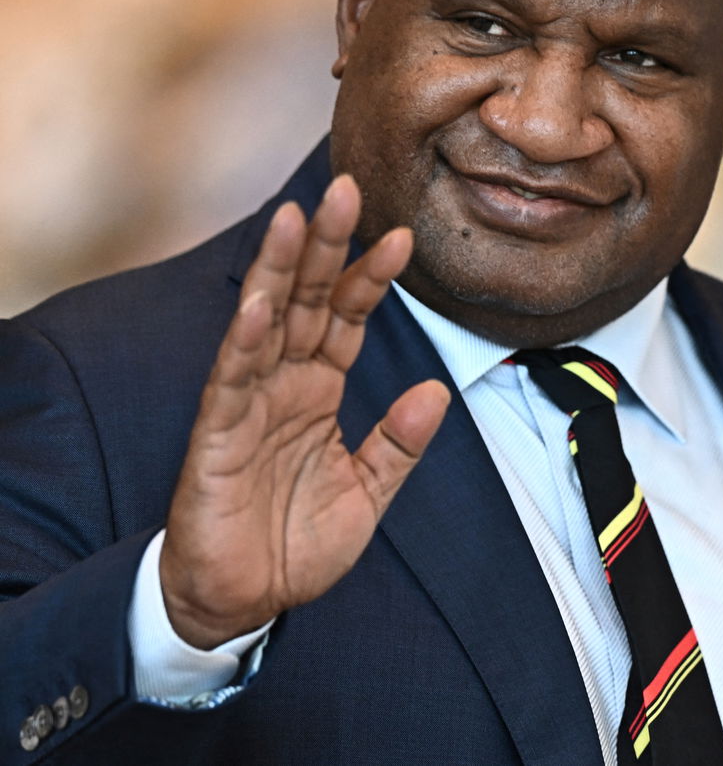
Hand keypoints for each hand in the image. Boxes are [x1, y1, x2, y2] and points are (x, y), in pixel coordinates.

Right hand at [160, 174, 449, 648]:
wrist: (242, 602)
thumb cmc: (295, 545)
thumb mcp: (368, 492)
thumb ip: (400, 443)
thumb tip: (437, 392)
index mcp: (319, 389)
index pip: (347, 317)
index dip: (371, 277)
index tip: (405, 235)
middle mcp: (283, 384)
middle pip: (307, 299)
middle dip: (325, 245)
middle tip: (346, 187)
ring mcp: (247, 404)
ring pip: (266, 321)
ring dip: (280, 270)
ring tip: (295, 217)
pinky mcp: (216, 437)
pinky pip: (231, 381)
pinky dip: (245, 342)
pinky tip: (260, 305)